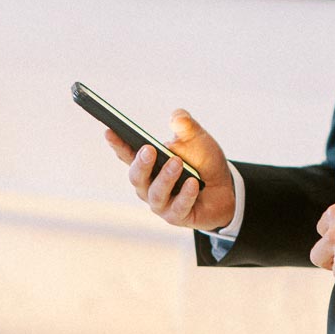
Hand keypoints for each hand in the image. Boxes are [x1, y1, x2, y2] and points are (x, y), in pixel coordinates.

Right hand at [104, 109, 236, 230]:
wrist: (225, 188)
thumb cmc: (203, 161)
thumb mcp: (197, 139)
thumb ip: (186, 126)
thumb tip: (177, 117)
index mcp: (147, 164)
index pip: (127, 154)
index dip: (117, 144)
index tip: (109, 131)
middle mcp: (148, 185)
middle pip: (136, 177)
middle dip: (141, 163)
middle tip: (149, 150)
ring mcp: (161, 203)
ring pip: (156, 193)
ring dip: (166, 177)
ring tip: (177, 163)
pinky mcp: (176, 216)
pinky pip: (178, 207)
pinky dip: (186, 194)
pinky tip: (193, 184)